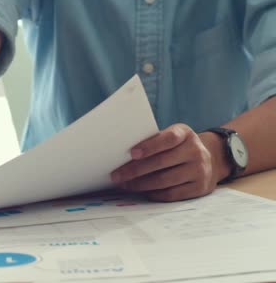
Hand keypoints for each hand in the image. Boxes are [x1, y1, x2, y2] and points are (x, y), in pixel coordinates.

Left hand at [110, 124, 229, 201]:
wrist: (209, 160)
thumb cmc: (178, 147)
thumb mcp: (172, 137)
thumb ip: (153, 142)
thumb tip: (122, 153)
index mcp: (185, 134)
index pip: (168, 139)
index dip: (150, 146)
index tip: (132, 153)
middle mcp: (196, 151)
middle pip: (162, 162)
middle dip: (135, 170)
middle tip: (117, 175)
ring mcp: (200, 170)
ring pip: (165, 180)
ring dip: (141, 184)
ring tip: (125, 185)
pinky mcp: (200, 188)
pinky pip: (172, 194)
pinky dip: (154, 194)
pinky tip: (142, 192)